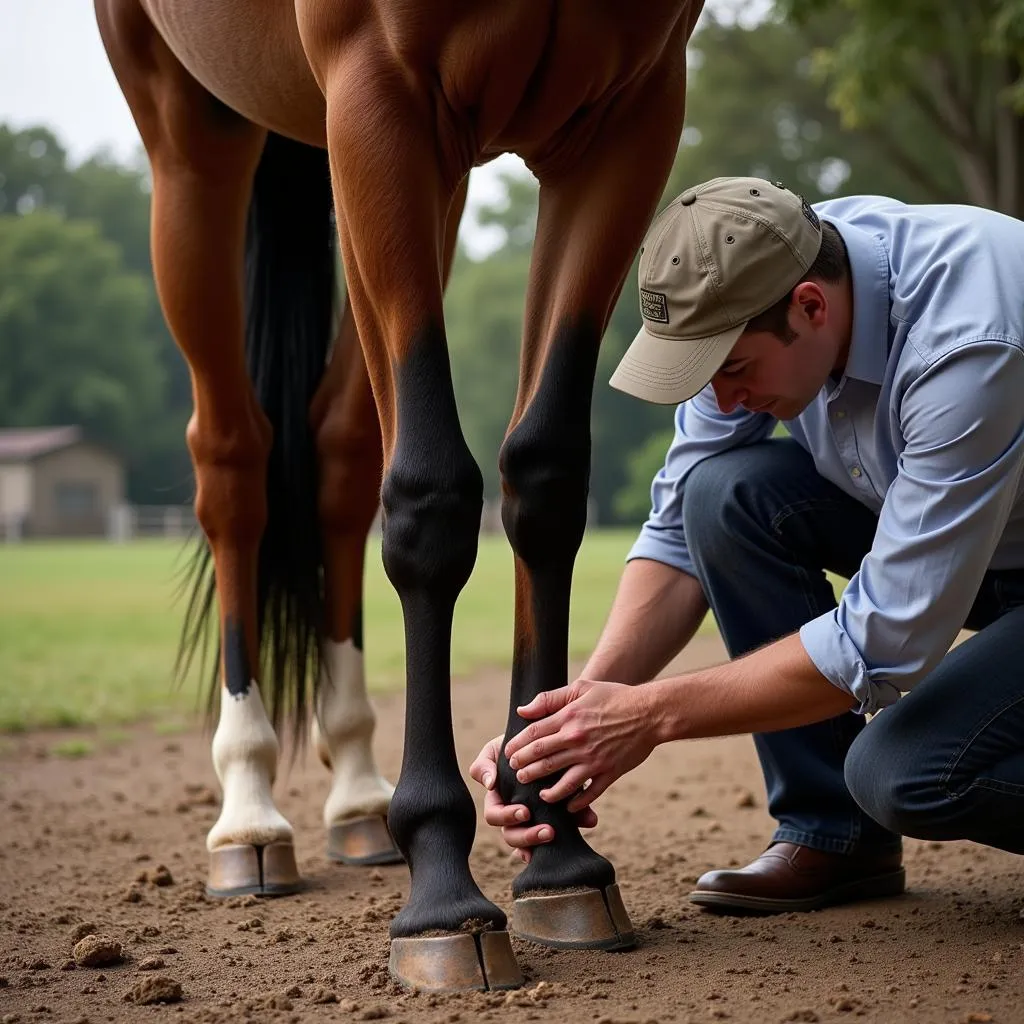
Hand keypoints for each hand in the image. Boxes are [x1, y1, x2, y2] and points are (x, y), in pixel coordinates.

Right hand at [469, 733, 597, 862]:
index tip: (525, 812)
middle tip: (548, 831)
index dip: (507, 817)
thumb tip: (489, 784)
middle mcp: (514, 812)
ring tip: (559, 832)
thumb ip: (484, 765)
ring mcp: (535, 816)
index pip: (495, 816)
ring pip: (533, 841)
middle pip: (512, 836)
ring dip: (544, 840)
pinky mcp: (556, 814)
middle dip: (529, 837)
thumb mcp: (494, 751)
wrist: (538, 736)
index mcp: (498, 799)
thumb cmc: (511, 745)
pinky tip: (588, 821)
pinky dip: (572, 830)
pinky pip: (563, 830)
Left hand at [503, 678, 658, 810]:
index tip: (509, 754)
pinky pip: (588, 793)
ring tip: (539, 794)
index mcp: (569, 718)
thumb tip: (523, 711)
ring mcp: (593, 759)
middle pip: (542, 759)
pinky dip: (576, 802)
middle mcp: (577, 741)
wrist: (650, 712)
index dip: (517, 746)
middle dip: (525, 769)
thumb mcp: (582, 688)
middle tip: (518, 775)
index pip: (533, 735)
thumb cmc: (615, 697)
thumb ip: (550, 699)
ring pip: (561, 781)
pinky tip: (567, 806)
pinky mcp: (609, 773)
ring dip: (546, 790)